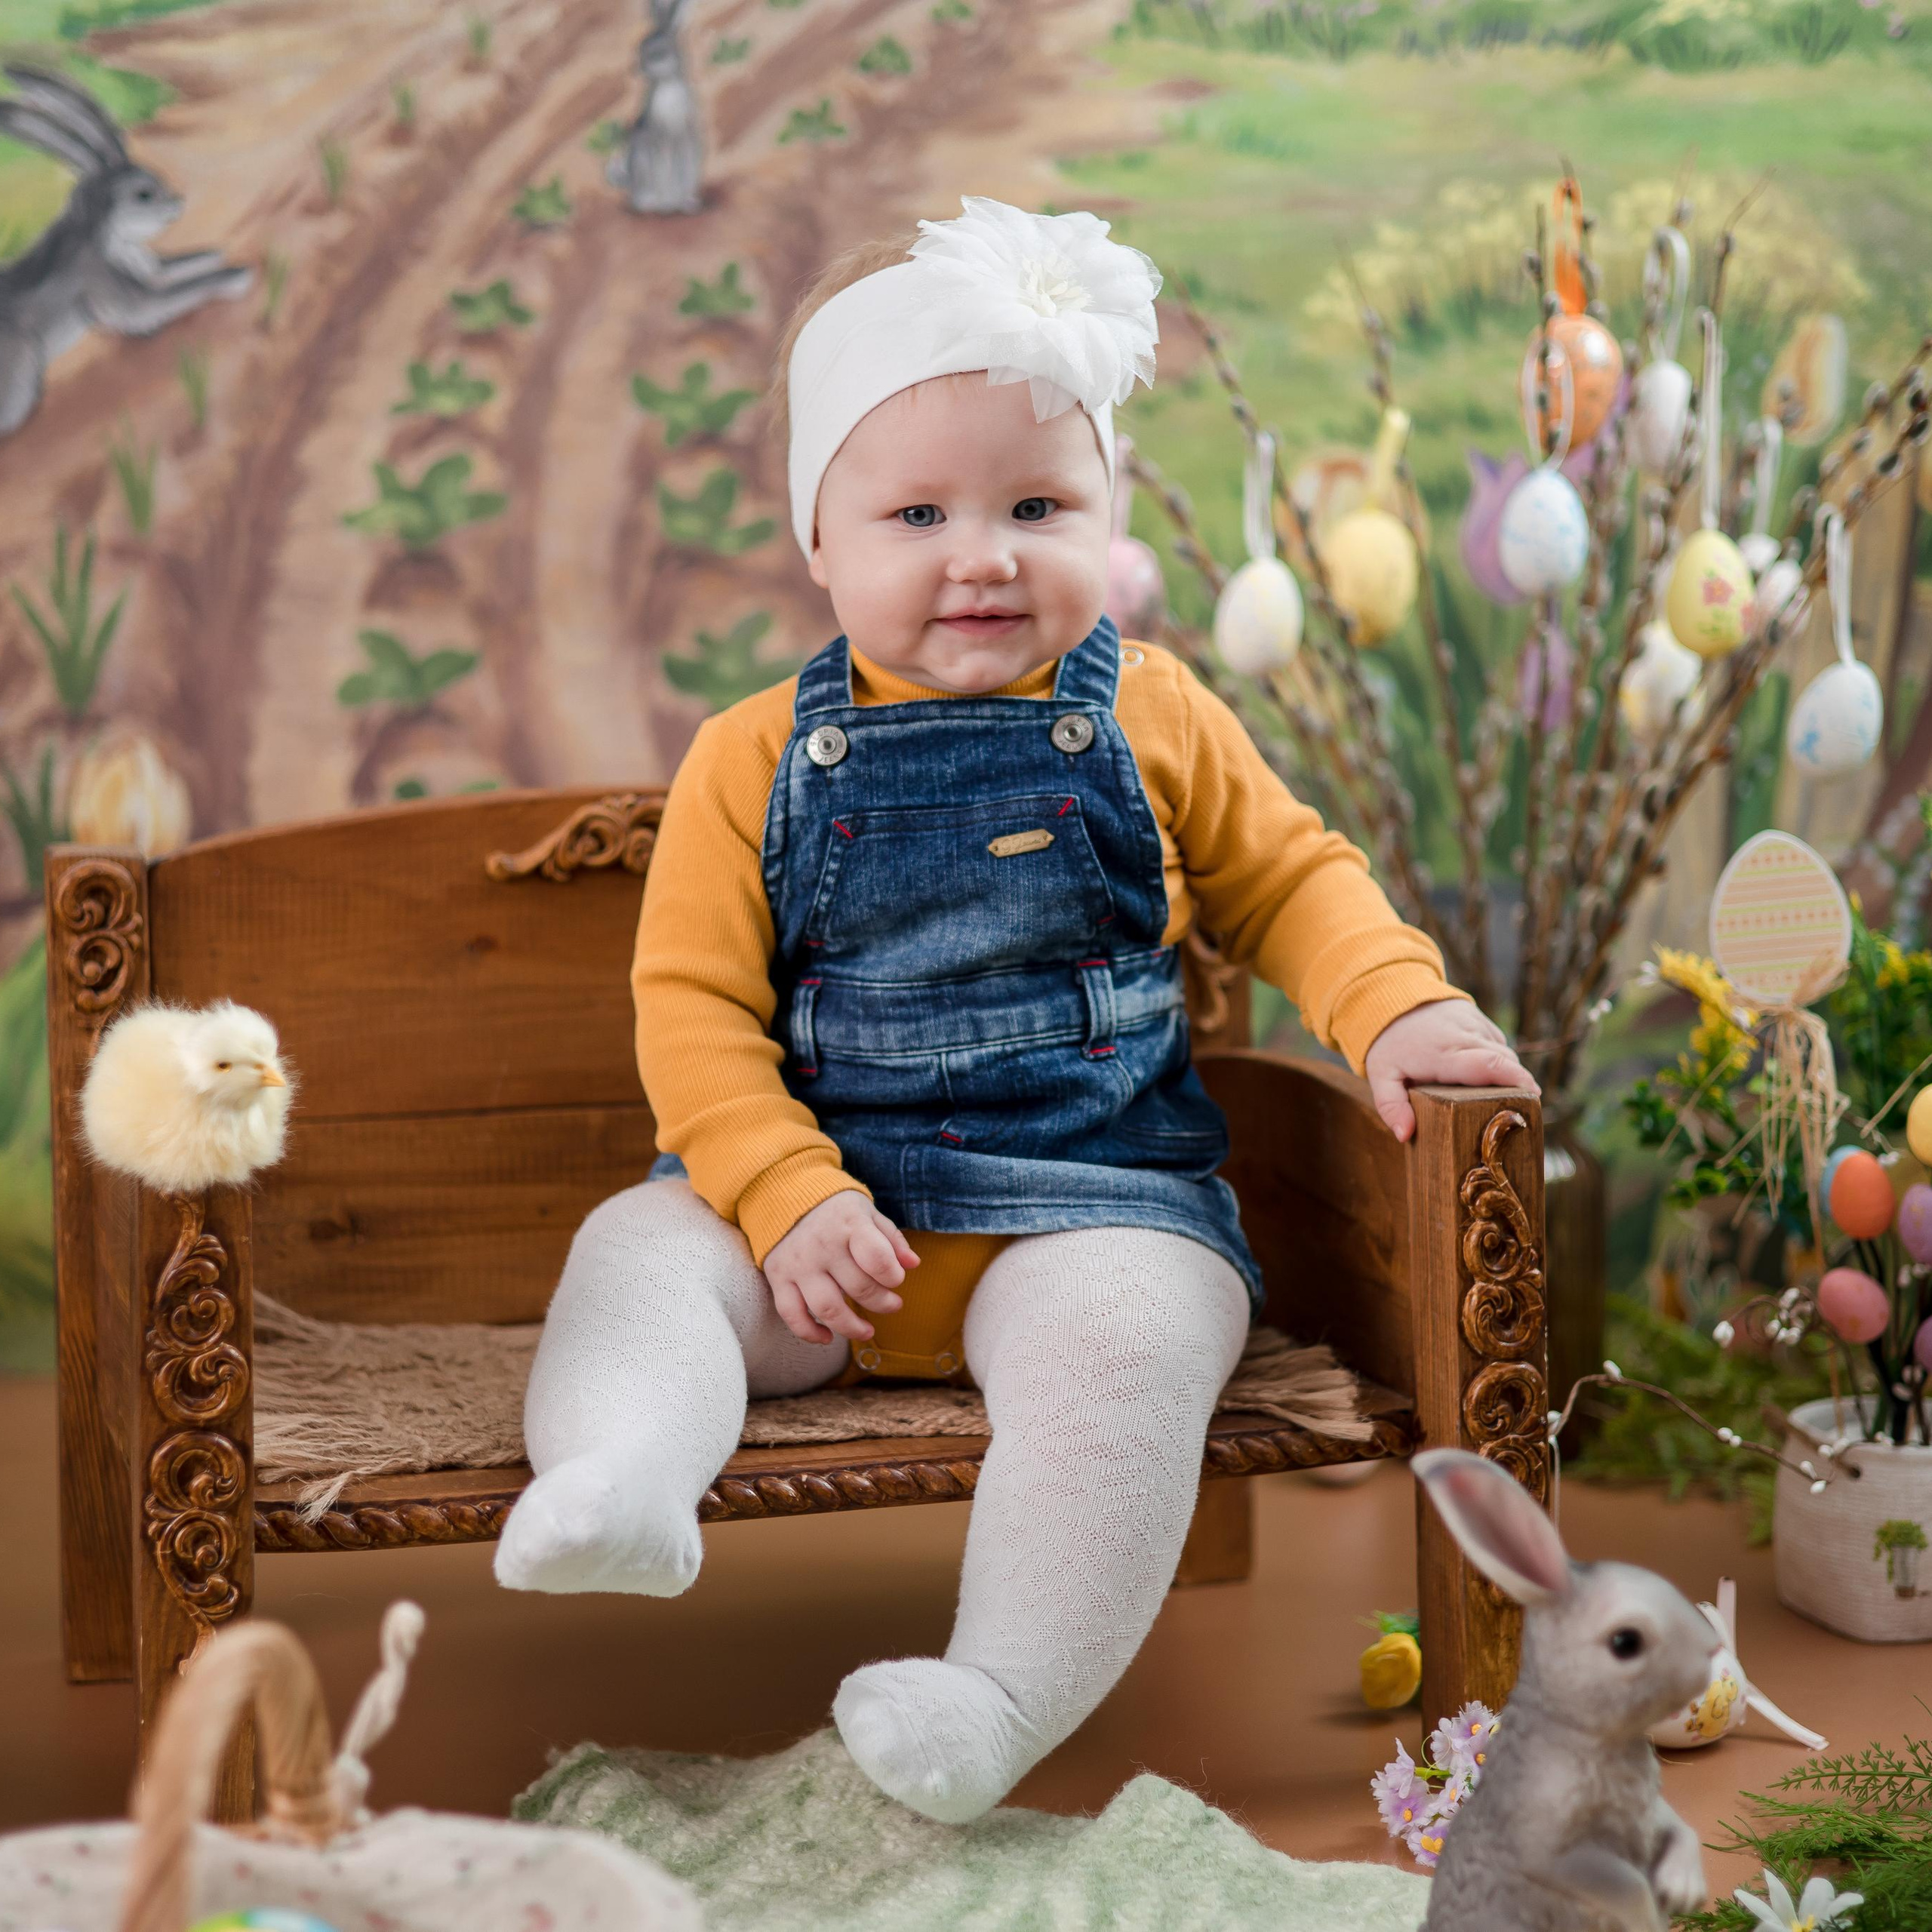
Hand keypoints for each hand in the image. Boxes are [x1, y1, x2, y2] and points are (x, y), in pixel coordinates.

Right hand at [763, 1190, 918, 1344]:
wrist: (785, 1195)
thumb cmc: (836, 1209)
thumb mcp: (868, 1213)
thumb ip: (891, 1238)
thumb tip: (913, 1264)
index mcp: (849, 1224)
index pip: (878, 1260)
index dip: (894, 1277)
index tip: (897, 1279)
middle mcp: (822, 1245)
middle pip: (859, 1288)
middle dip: (883, 1303)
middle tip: (893, 1304)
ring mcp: (798, 1264)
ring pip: (828, 1309)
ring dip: (852, 1327)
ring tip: (868, 1331)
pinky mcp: (778, 1277)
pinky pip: (792, 1315)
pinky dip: (810, 1333)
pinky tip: (828, 1337)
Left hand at [1361, 998, 1538, 1143]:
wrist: (1392, 999)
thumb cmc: (1389, 1044)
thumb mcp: (1381, 1076)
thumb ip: (1391, 1106)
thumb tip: (1405, 1135)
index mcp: (1442, 1053)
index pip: (1487, 1064)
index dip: (1514, 1080)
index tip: (1532, 1098)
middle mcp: (1463, 1035)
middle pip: (1504, 1061)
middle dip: (1518, 1085)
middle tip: (1523, 1110)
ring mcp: (1474, 1024)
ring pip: (1504, 1052)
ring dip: (1508, 1074)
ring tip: (1505, 1099)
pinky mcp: (1479, 1019)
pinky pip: (1498, 1043)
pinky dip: (1500, 1061)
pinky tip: (1489, 1077)